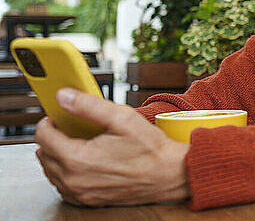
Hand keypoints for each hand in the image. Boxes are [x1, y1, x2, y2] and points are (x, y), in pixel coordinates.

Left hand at [35, 88, 189, 206]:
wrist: (169, 175)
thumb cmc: (150, 149)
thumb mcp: (122, 118)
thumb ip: (88, 105)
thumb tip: (63, 96)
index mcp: (77, 159)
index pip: (42, 137)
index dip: (49, 121)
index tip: (59, 116)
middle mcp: (74, 180)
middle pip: (43, 154)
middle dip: (55, 137)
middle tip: (74, 128)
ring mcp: (80, 193)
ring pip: (51, 171)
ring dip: (59, 155)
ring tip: (82, 143)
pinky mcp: (88, 201)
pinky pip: (64, 185)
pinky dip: (68, 172)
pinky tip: (86, 160)